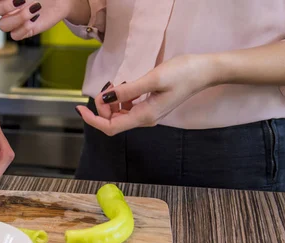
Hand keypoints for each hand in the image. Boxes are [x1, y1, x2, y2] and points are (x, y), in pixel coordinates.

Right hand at [0, 0, 87, 40]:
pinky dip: (24, 28)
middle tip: (20, 0)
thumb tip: (16, 0)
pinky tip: (35, 18)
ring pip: (2, 26)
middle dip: (2, 7)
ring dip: (17, 17)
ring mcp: (13, 21)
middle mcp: (4, 9)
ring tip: (34, 8)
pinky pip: (15, 35)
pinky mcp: (24, 31)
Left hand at [76, 55, 214, 135]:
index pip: (110, 127)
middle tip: (107, 86)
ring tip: (117, 85)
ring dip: (111, 103)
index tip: (79, 108)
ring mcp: (148, 114)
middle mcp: (144, 119)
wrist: (205, 72)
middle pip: (112, 122)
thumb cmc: (183, 73)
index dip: (92, 120)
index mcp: (144, 116)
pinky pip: (128, 108)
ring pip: (119, 115)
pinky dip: (121, 99)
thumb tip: (105, 98)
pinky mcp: (150, 107)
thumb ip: (128, 91)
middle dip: (102, 107)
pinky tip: (125, 87)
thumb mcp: (153, 79)